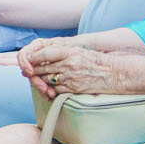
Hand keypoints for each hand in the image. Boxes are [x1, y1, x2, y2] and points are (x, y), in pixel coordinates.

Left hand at [23, 41, 144, 99]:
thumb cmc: (98, 62)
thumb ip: (62, 54)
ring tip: (38, 82)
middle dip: (33, 71)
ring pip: (46, 80)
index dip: (32, 58)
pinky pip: (55, 91)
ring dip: (40, 82)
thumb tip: (43, 57)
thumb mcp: (80, 52)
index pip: (43, 54)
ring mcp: (70, 77)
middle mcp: (68, 64)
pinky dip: (50, 91)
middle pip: (42, 68)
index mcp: (69, 52)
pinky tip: (48, 91)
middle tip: (28, 73)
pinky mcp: (74, 88)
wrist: (116, 73)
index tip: (28, 61)